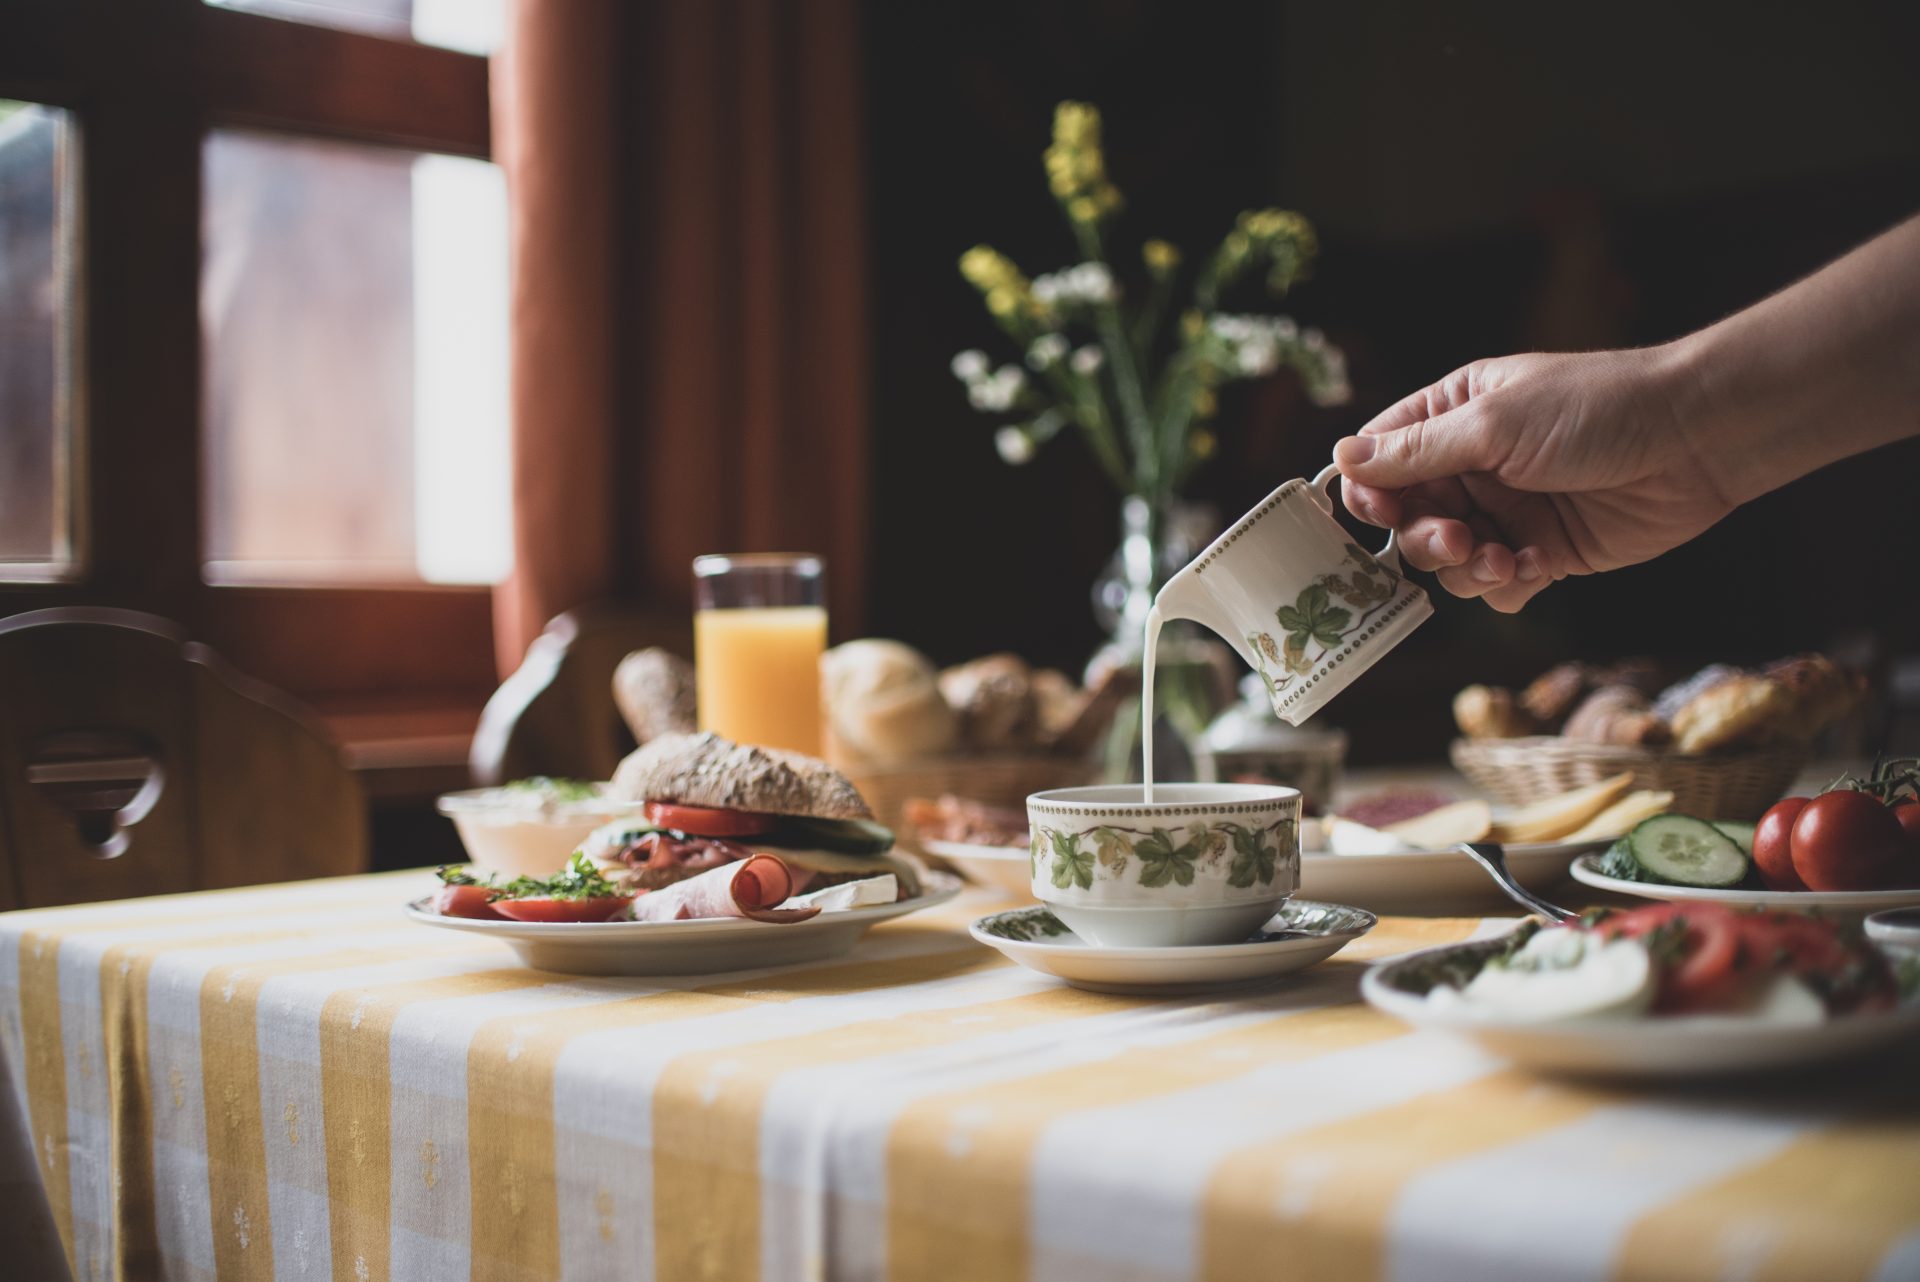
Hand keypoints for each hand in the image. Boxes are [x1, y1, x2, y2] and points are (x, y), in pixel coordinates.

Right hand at [1333, 346, 1737, 611]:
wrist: (1697, 440)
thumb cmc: (1597, 409)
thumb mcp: (1495, 423)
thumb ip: (1417, 450)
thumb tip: (1341, 459)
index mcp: (1452, 416)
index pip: (1380, 460)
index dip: (1369, 494)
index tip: (1379, 515)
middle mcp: (1472, 465)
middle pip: (1407, 520)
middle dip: (1425, 539)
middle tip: (1458, 540)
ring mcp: (1507, 511)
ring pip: (1448, 562)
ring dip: (1467, 568)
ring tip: (1507, 559)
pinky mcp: (1544, 552)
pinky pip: (1497, 586)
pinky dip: (1506, 586)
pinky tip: (1537, 568)